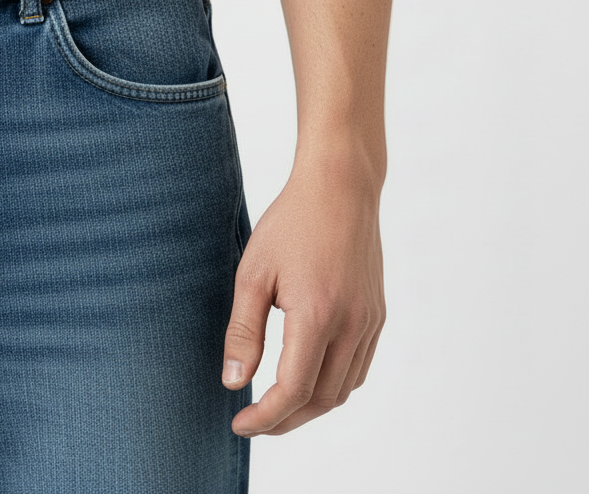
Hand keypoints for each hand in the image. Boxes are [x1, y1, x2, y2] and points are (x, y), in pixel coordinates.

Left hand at [221, 157, 384, 435]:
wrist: (340, 188)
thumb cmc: (290, 224)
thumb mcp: (253, 273)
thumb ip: (243, 331)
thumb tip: (233, 382)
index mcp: (317, 315)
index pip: (293, 390)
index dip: (264, 417)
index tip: (238, 424)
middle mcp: (352, 325)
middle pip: (321, 399)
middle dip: (285, 420)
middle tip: (252, 422)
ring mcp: (371, 322)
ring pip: (344, 390)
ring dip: (309, 407)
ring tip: (275, 407)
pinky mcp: (377, 316)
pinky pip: (358, 368)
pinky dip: (332, 386)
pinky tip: (307, 380)